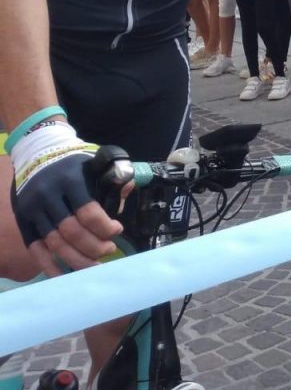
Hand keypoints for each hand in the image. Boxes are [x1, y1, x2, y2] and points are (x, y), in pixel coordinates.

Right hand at [9, 121, 122, 274]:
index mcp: (70, 180)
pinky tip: (64, 275)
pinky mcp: (23, 221)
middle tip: (109, 250)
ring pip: (54, 244)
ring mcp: (32, 210)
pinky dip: (49, 265)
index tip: (117, 230)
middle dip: (93, 246)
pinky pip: (35, 249)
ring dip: (76, 260)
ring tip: (94, 266)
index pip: (88, 212)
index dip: (105, 227)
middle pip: (71, 232)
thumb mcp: (96, 162)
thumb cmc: (74, 163)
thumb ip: (114, 176)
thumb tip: (128, 191)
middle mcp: (48, 196)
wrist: (37, 153)